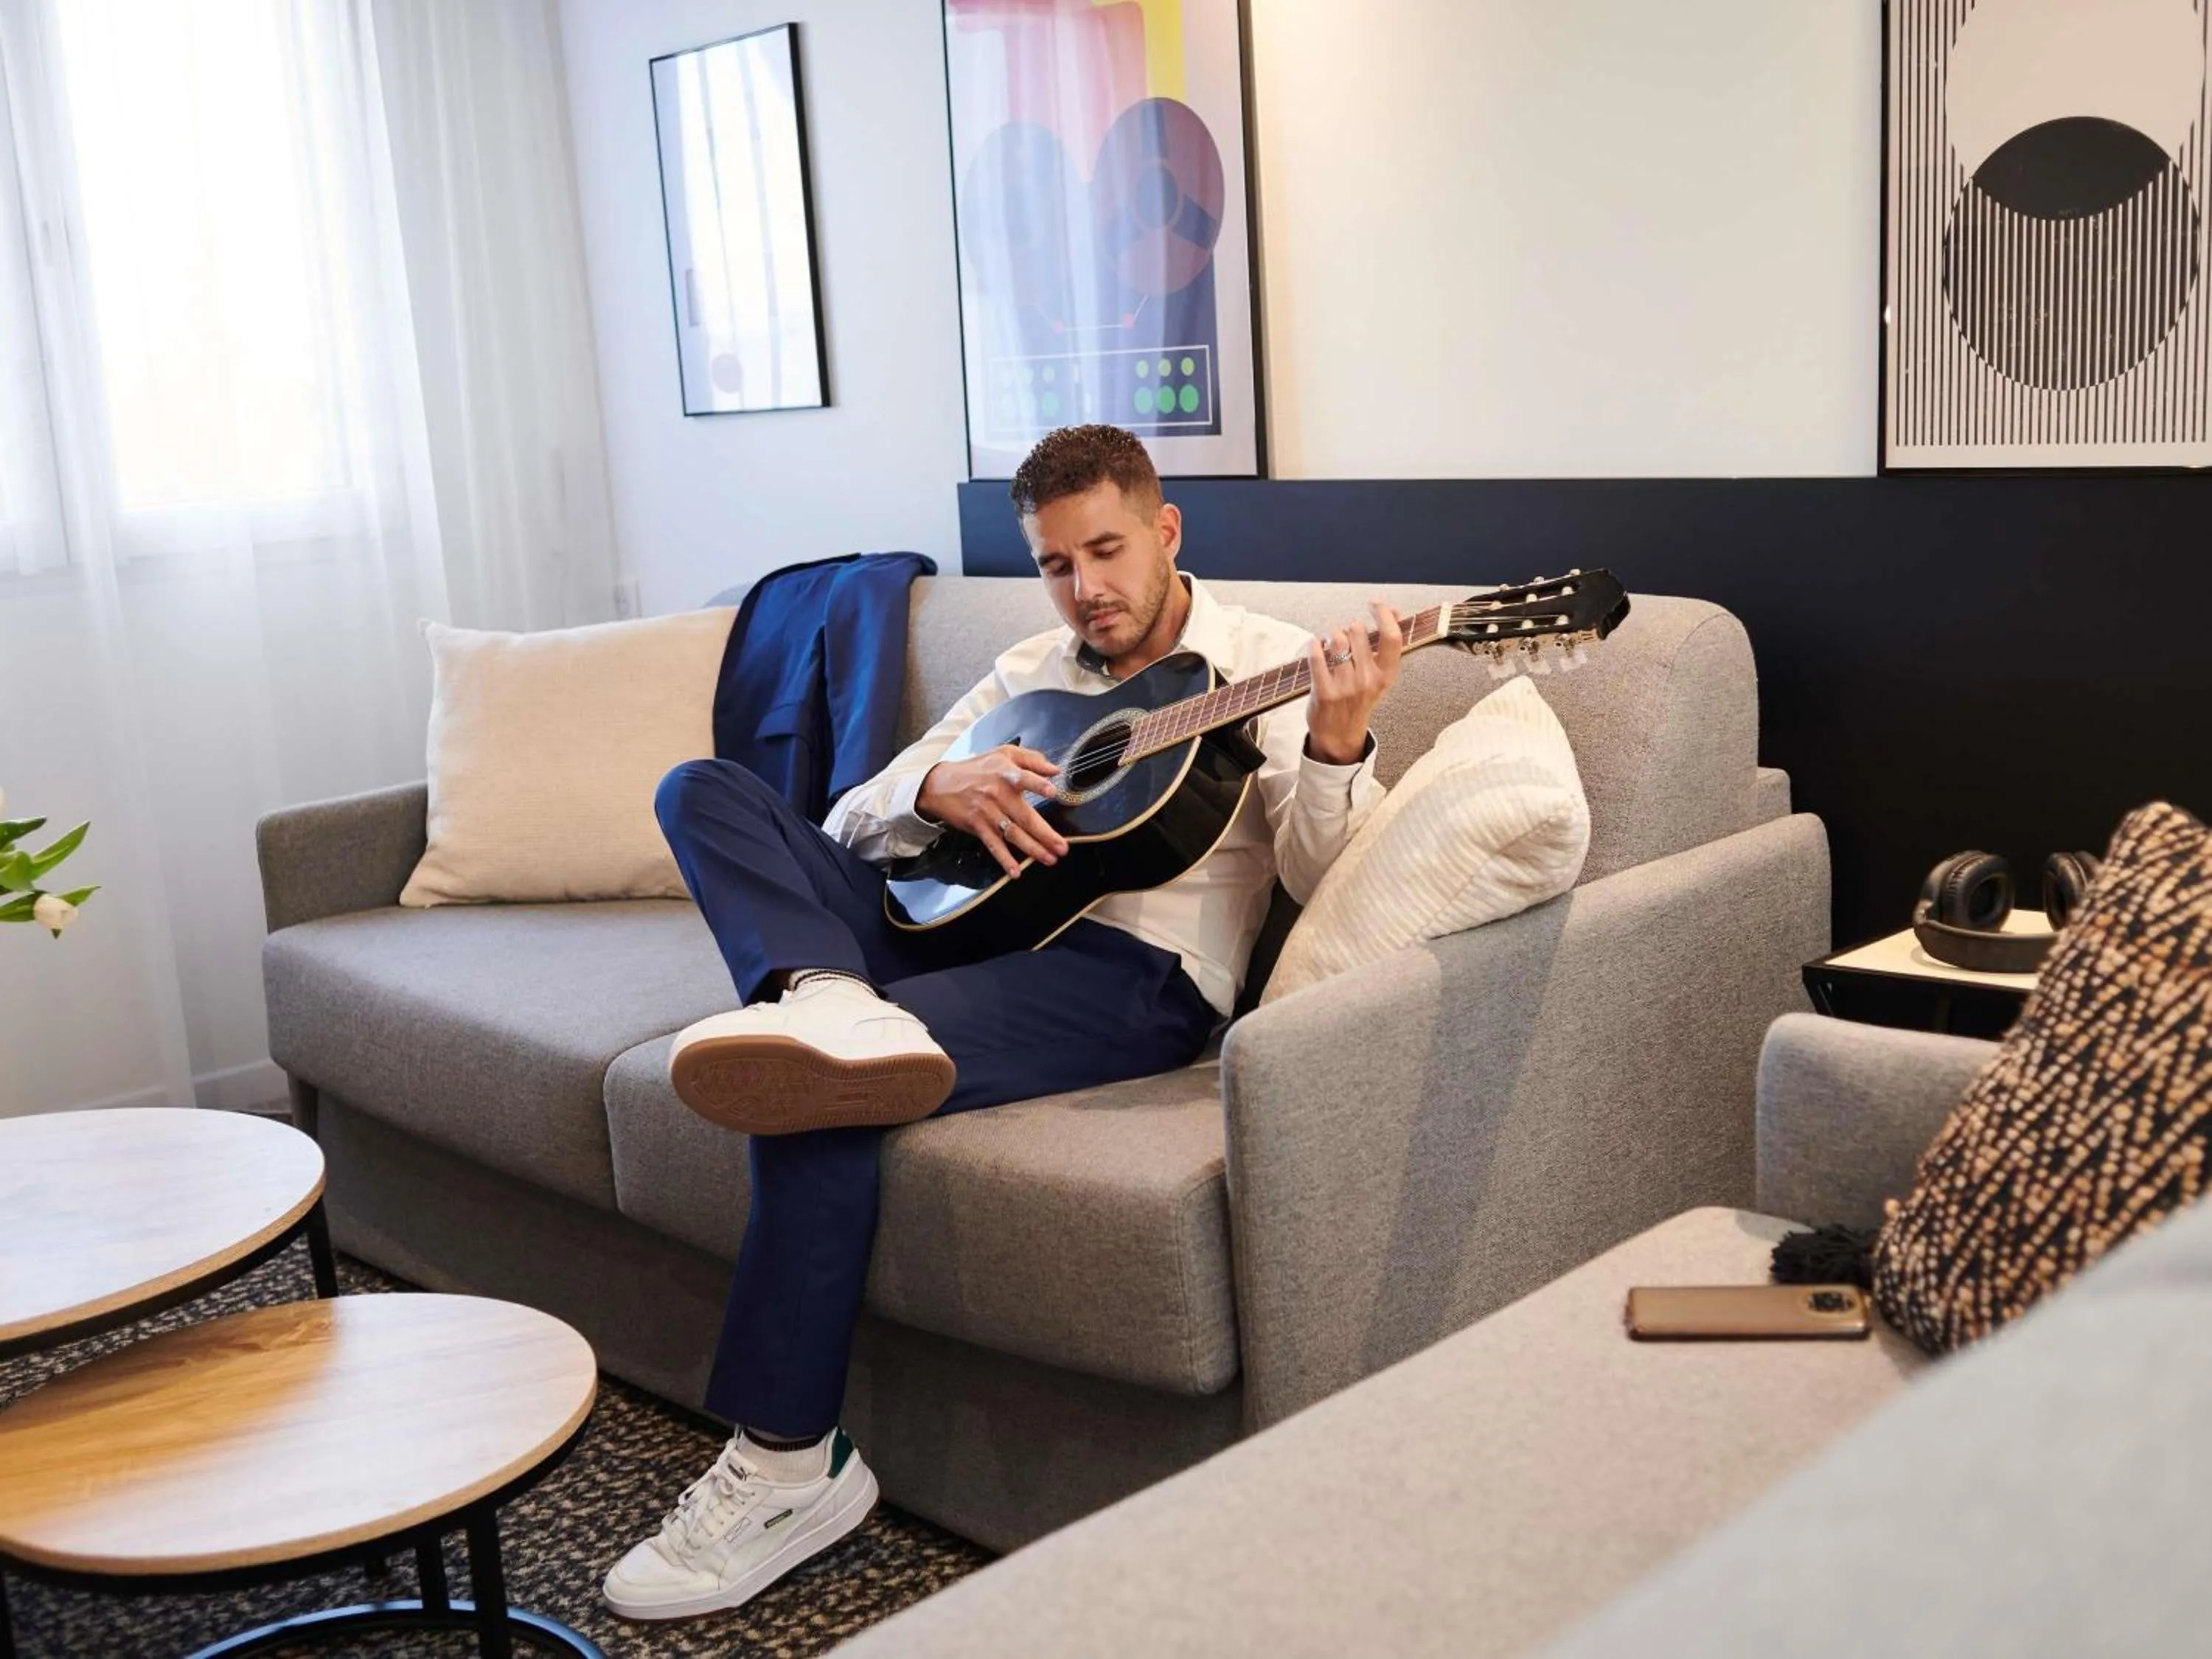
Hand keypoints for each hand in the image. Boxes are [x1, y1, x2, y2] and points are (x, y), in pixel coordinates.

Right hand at [918, 744, 1068, 877]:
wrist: (941, 784)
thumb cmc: (977, 769)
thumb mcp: (1004, 754)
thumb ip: (1032, 759)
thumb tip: (1056, 770)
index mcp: (1007, 774)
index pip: (1024, 778)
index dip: (1038, 785)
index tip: (1053, 792)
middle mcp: (998, 794)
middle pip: (1025, 816)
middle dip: (1045, 834)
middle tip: (1062, 847)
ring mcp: (988, 813)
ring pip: (1013, 834)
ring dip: (1032, 849)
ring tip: (1049, 859)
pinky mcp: (978, 826)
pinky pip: (993, 845)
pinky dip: (1004, 859)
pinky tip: (1015, 871)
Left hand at [1306, 602, 1402, 764]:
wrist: (1340, 734)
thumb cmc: (1360, 699)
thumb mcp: (1380, 675)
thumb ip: (1387, 644)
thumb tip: (1395, 610)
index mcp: (1387, 675)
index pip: (1392, 637)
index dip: (1383, 614)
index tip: (1374, 604)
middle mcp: (1369, 681)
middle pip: (1358, 631)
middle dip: (1349, 628)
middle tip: (1345, 637)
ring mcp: (1346, 687)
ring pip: (1337, 640)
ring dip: (1331, 634)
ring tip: (1330, 643)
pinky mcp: (1324, 692)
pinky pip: (1317, 656)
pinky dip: (1314, 646)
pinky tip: (1316, 646)